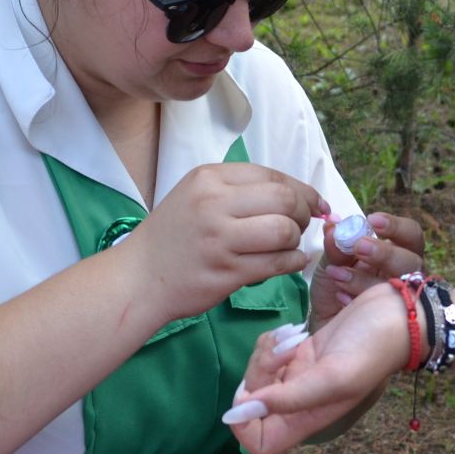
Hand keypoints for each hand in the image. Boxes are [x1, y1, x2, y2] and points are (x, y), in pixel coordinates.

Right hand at [126, 162, 326, 323]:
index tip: (316, 203)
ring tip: (289, 246)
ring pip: (284, 231)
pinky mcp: (227, 272)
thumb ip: (239, 190)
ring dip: (297, 240)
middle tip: (303, 225)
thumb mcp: (196, 196)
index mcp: (208, 178)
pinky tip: (288, 263)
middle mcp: (214, 203)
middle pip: (284, 200)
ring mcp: (220, 239)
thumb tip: (297, 195)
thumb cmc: (173, 237)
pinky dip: (293, 262)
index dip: (302, 190)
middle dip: (304, 212)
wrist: (138, 278)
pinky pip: (278, 263)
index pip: (272, 175)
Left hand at [227, 283, 408, 453]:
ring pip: (259, 374)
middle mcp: (301, 402)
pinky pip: (269, 352)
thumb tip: (236, 415)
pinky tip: (295, 330)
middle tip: (286, 350)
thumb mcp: (333, 376)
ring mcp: (300, 377)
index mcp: (308, 418)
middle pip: (252, 402)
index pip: (260, 444)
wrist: (399, 314)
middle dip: (258, 372)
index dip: (244, 426)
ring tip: (294, 337)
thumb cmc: (372, 348)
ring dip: (266, 352)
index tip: (250, 394)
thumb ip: (288, 398)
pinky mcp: (302, 353)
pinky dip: (273, 340)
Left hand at [308, 212, 424, 328]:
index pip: (411, 236)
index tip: (372, 220)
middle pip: (413, 261)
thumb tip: (334, 228)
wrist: (323, 327)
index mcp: (395, 254)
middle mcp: (405, 276)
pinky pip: (384, 311)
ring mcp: (401, 301)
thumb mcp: (331, 263)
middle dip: (386, 253)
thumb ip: (335, 247)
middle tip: (360, 247)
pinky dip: (358, 299)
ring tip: (339, 275)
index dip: (397, 227)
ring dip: (367, 279)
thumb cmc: (334, 290)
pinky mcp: (391, 324)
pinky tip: (340, 297)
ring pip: (402, 287)